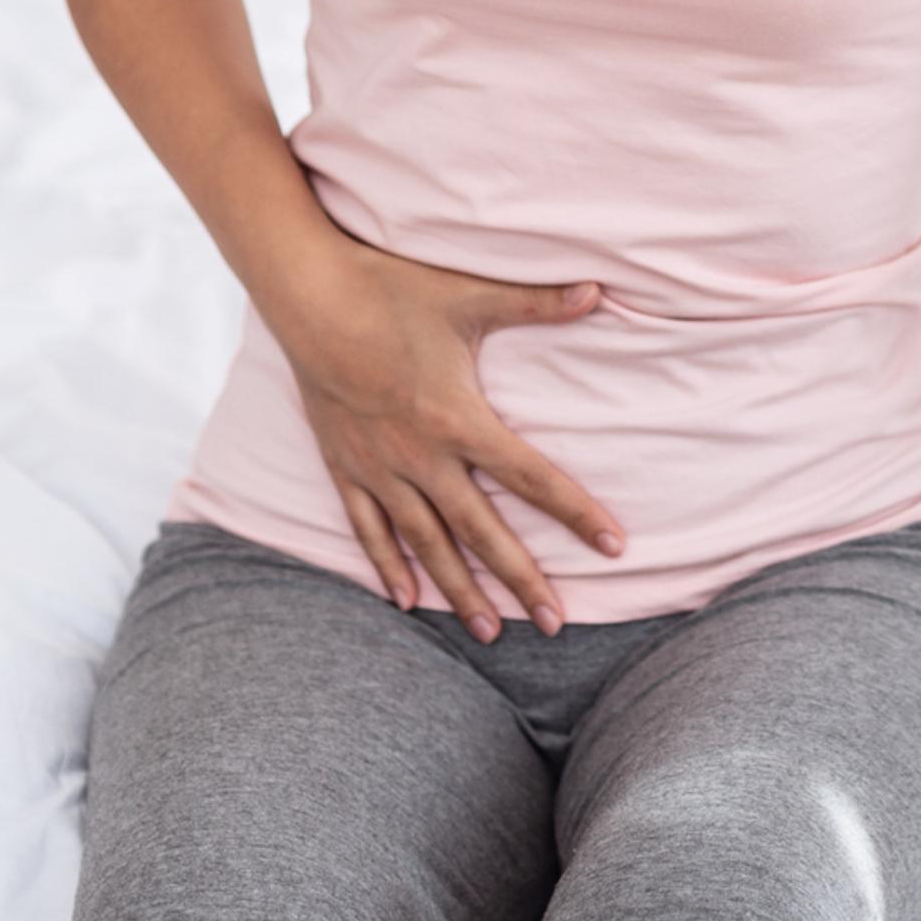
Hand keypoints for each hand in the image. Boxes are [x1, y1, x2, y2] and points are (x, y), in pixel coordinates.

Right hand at [267, 235, 626, 640]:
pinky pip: (368, 529)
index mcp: (458, 419)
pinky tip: (406, 600)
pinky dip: (388, 566)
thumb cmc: (392, 288)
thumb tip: (599, 291)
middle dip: (520, 579)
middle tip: (555, 623)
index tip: (613, 546)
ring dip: (458, 589)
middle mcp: (419, 455)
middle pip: (480, 530)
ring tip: (490, 632)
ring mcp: (377, 467)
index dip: (575, 513)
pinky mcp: (343, 466)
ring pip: (426, 543)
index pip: (531, 477)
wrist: (307, 294)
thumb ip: (537, 302)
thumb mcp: (470, 294)